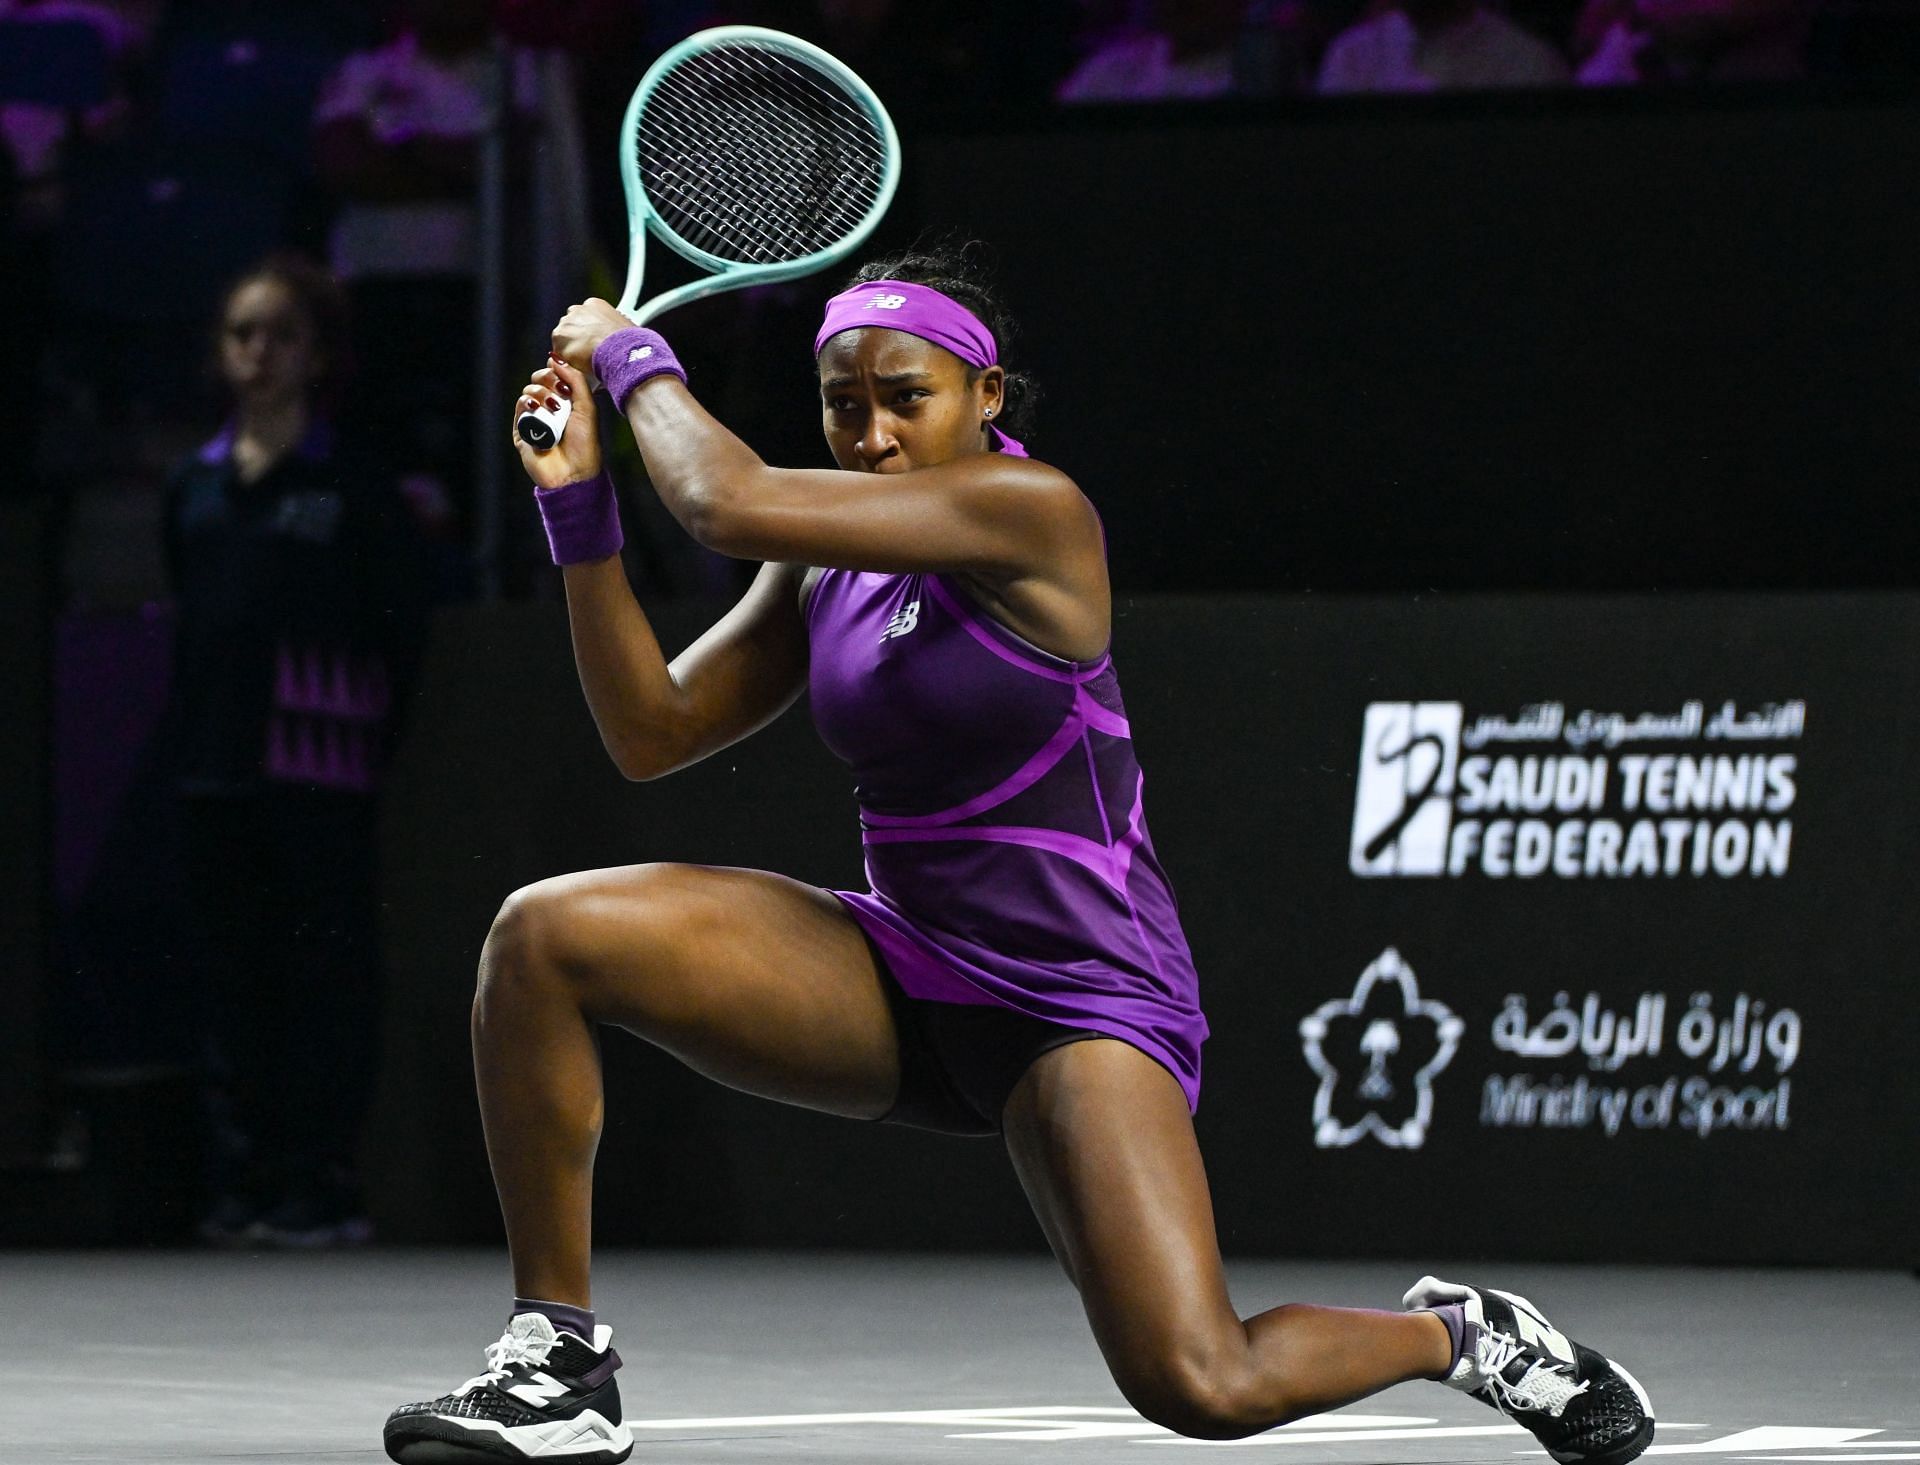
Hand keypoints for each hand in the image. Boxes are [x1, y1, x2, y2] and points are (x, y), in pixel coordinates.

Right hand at [511, 358, 599, 489]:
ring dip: (540, 393)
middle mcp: (549, 408)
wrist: (574, 472)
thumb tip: (554, 358)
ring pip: (529, 391)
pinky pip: (519, 407)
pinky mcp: (522, 430)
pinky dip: (527, 403)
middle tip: (560, 391)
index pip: (554, 375)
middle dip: (548, 380)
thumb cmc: (585, 443)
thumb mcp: (587, 407)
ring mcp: (534, 418)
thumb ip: (575, 380)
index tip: (566, 381)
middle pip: (539, 379)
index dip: (557, 372)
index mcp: (566, 402)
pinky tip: (536, 407)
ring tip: (553, 407)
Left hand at [550, 299, 634, 374]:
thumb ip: (614, 331)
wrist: (620, 350)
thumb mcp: (625, 330)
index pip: (584, 319)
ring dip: (571, 351)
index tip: (593, 344)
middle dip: (577, 340)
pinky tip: (581, 367)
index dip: (588, 334)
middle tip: (589, 355)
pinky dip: (567, 361)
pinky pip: (559, 353)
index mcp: (594, 305)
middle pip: (571, 327)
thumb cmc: (628, 344)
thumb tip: (621, 341)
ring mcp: (566, 323)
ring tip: (586, 364)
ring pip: (563, 340)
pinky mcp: (559, 338)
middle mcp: (577, 310)